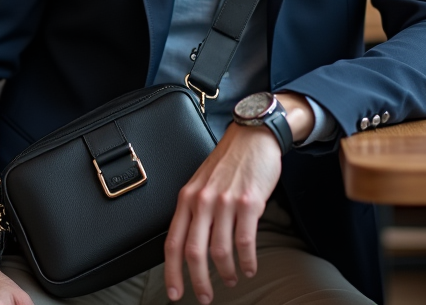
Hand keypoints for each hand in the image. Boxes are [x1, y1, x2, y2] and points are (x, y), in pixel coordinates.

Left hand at [163, 93, 314, 303]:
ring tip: (232, 279)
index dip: (171, 273)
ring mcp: (225, 202)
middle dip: (199, 281)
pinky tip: (250, 267)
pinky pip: (245, 242)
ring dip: (227, 273)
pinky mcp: (249, 203)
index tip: (175, 293)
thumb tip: (189, 245)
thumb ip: (194, 210)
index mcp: (187, 198)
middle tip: (205, 297)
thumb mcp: (201, 182)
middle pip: (194, 252)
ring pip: (220, 251)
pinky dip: (248, 261)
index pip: (172, 243)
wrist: (254, 136)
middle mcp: (202, 201)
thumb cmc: (229, 160)